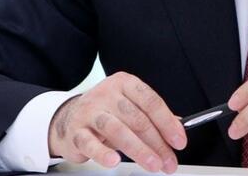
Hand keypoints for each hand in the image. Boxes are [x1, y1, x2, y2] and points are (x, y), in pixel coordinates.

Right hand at [48, 72, 186, 171]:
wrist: (68, 117)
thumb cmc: (106, 112)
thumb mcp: (129, 107)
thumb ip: (152, 116)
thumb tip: (177, 128)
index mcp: (124, 83)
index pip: (151, 101)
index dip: (168, 123)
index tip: (179, 141)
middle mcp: (106, 94)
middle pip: (137, 118)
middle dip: (157, 143)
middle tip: (168, 161)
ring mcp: (89, 111)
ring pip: (117, 129)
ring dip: (138, 150)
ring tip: (153, 164)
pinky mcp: (75, 131)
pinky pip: (90, 142)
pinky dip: (103, 153)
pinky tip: (114, 161)